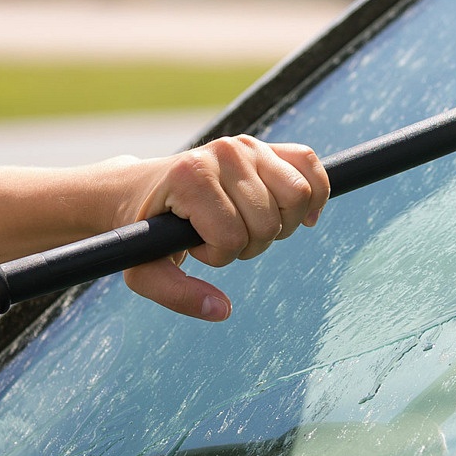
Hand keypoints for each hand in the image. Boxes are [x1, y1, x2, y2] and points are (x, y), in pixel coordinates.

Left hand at [121, 137, 329, 320]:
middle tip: (224, 239)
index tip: (195, 247)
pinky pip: (309, 164)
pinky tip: (299, 216)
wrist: (140, 189)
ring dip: (282, 225)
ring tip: (251, 226)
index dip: (219, 256)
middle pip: (270, 220)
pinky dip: (315, 193)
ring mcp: (247, 145)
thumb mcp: (143, 270)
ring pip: (299, 195)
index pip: (232, 235)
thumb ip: (177, 294)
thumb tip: (222, 310)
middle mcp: (223, 153)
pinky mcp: (265, 146)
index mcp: (191, 177)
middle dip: (252, 244)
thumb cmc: (143, 230)